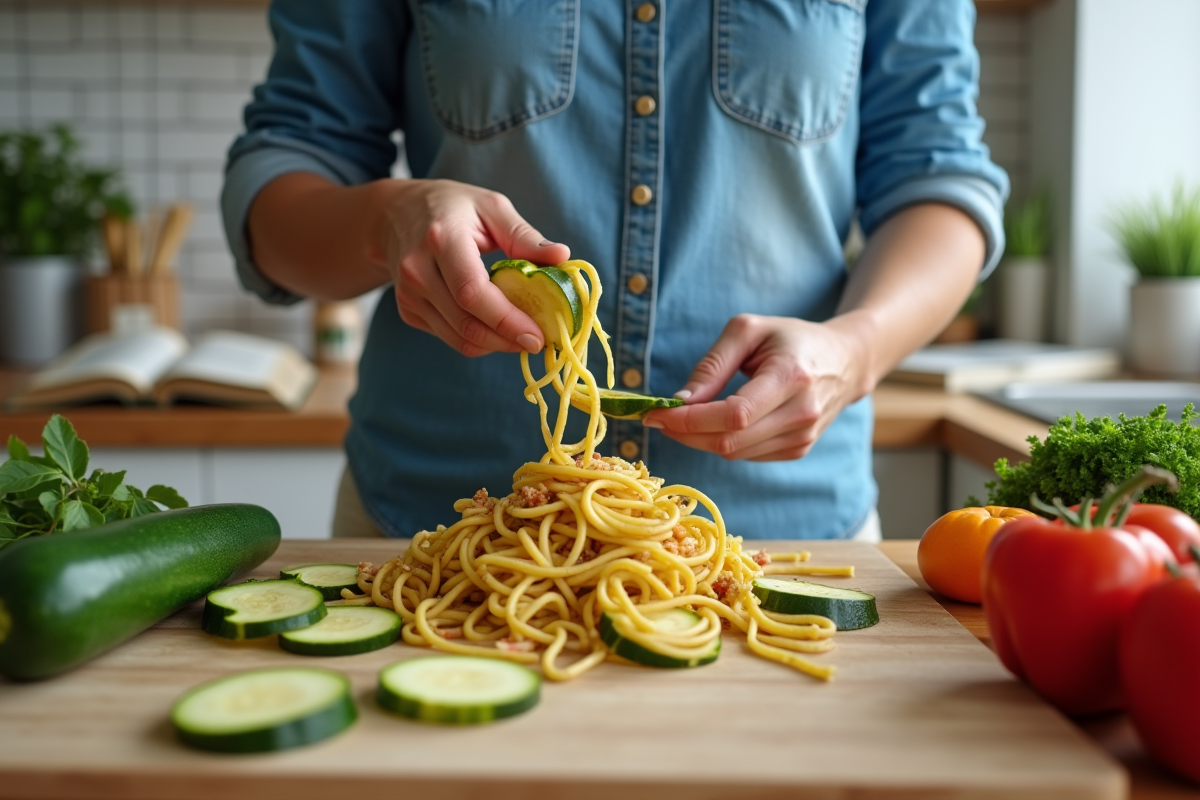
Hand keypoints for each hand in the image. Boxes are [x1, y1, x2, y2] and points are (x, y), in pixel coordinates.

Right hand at [375, 179, 571, 356]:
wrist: (395, 215)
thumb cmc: (451, 207)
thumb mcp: (491, 207)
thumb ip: (525, 235)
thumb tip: (562, 256)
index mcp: (441, 238)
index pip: (472, 292)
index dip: (506, 319)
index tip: (537, 334)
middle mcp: (417, 270)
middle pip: (466, 322)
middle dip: (506, 339)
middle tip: (538, 341)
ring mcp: (408, 294)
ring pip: (458, 338)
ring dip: (495, 345)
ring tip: (522, 337)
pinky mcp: (408, 310)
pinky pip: (449, 336)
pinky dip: (478, 339)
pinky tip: (496, 328)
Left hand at [642, 314, 871, 461]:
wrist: (846, 361)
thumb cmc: (791, 338)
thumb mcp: (748, 331)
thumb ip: (712, 365)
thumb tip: (679, 401)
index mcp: (791, 376)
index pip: (734, 414)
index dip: (690, 421)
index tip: (656, 413)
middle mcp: (801, 413)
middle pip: (730, 441)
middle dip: (685, 434)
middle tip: (658, 418)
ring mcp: (803, 437)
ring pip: (735, 453)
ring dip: (699, 441)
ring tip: (681, 419)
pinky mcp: (798, 450)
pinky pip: (747, 455)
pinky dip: (721, 443)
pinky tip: (712, 424)